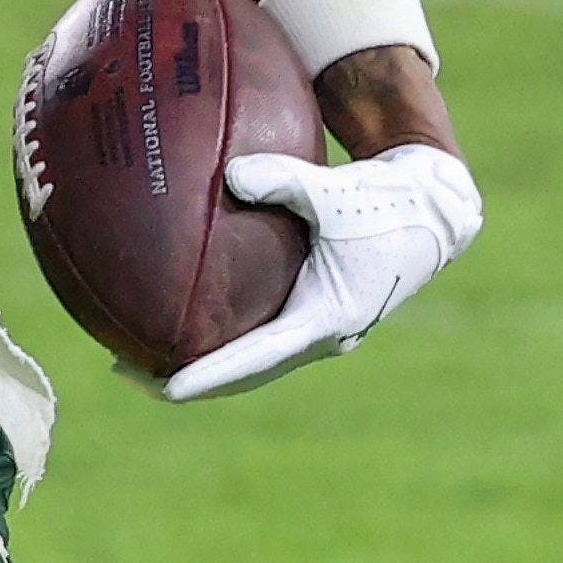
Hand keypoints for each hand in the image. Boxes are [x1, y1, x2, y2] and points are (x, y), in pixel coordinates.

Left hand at [163, 143, 482, 402]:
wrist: (434, 213)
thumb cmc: (384, 199)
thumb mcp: (334, 190)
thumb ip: (283, 180)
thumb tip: (230, 174)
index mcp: (325, 316)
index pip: (254, 359)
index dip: (207, 376)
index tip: (164, 388)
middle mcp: (324, 335)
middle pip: (245, 375)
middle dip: (188, 381)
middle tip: (128, 373)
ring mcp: (324, 332)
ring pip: (254, 365)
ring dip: (205, 368)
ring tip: (143, 361)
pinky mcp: (322, 318)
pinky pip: (266, 343)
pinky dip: (228, 345)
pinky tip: (190, 326)